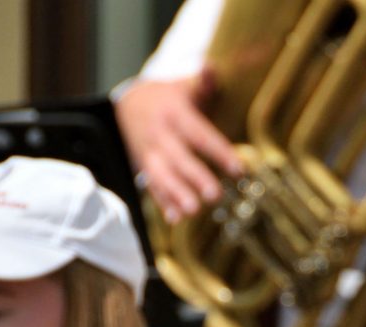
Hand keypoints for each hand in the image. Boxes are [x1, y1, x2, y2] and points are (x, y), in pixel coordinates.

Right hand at [114, 72, 243, 222]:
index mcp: (174, 114)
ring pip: (161, 176)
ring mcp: (149, 153)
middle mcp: (160, 135)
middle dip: (195, 177)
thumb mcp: (184, 85)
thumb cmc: (168, 96)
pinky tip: (175, 219)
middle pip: (179, 158)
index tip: (239, 168)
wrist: (127, 104)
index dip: (218, 151)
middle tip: (215, 195)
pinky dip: (163, 203)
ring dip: (176, 194)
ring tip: (194, 211)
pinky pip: (152, 187)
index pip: (199, 134)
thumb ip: (203, 81)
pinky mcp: (143, 168)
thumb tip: (212, 68)